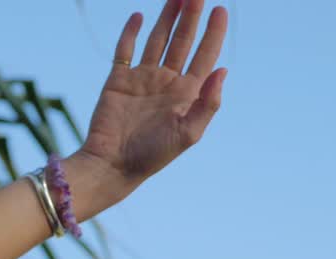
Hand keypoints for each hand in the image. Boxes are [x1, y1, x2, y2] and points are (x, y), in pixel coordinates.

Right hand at [80, 0, 228, 189]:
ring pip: (158, 40)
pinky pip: (125, 51)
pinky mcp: (118, 81)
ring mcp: (142, 79)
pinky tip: (139, 17)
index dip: (214, 32)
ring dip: (167, 17)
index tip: (220, 9)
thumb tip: (223, 70)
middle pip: (183, 41)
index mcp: (186, 93)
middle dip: (191, 16)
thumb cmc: (152, 155)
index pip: (205, 54)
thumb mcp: (188, 133)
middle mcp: (166, 82)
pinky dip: (131, 33)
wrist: (112, 165)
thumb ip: (208, 103)